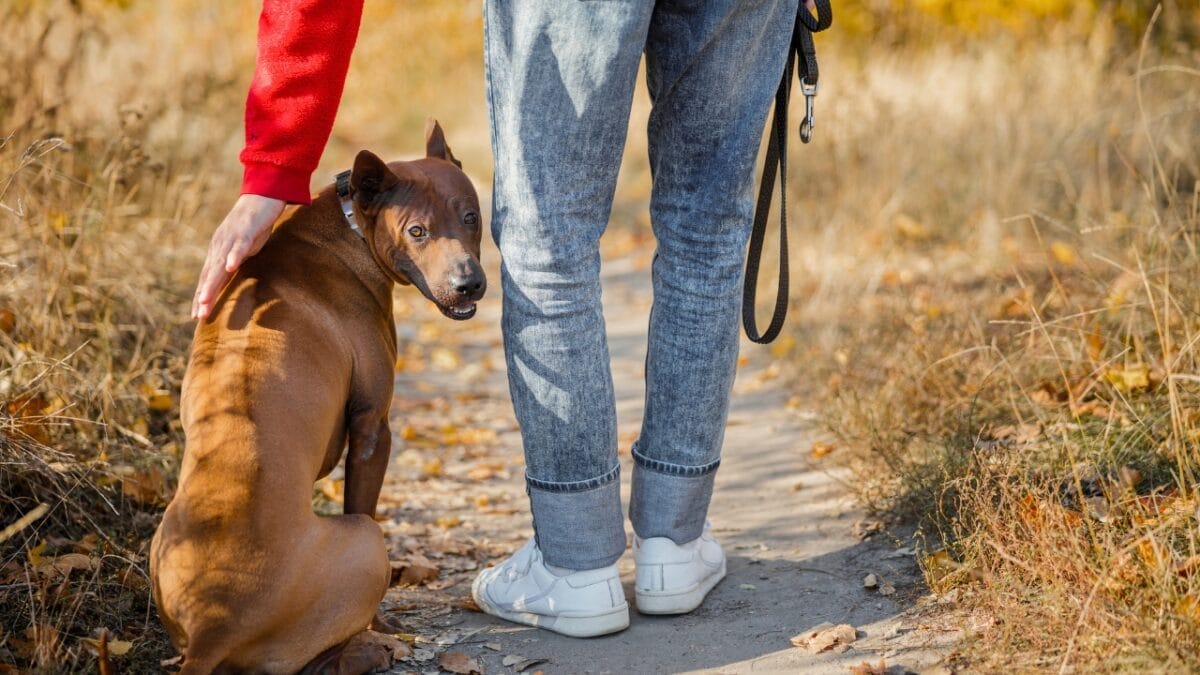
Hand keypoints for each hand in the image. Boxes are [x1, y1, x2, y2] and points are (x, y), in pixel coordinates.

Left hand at [191, 194, 284, 319]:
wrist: (262, 195)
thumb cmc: (254, 223)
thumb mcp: (243, 248)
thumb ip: (235, 261)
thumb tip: (231, 277)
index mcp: (219, 251)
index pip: (207, 277)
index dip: (202, 296)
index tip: (197, 316)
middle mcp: (221, 246)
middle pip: (210, 274)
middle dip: (204, 295)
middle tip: (198, 316)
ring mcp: (232, 238)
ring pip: (220, 264)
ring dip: (212, 283)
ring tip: (206, 300)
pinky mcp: (246, 230)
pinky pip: (240, 245)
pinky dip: (234, 256)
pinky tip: (230, 268)